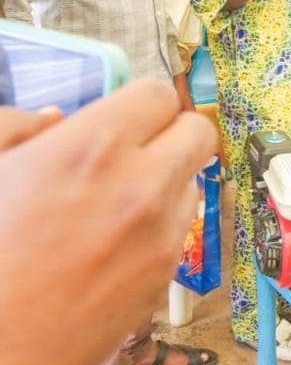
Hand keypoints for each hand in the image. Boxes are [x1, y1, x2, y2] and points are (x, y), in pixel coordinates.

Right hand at [0, 80, 217, 364]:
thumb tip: (55, 120)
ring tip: (117, 202)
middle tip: (142, 147)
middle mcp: (142, 183)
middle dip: (173, 133)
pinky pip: (180, 227)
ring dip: (166, 181)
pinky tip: (115, 241)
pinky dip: (159, 224)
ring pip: (192, 181)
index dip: (141, 102)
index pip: (157, 94)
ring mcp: (161, 230)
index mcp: (93, 147)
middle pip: (198, 131)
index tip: (128, 115)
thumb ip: (17, 128)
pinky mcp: (167, 270)